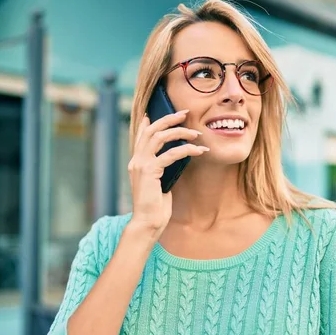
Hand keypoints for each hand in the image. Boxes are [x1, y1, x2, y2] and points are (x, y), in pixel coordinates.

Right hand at [127, 110, 207, 240]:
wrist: (148, 222)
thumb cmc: (156, 206)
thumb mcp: (159, 182)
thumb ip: (162, 167)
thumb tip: (176, 155)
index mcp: (137, 162)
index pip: (141, 135)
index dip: (149, 122)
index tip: (159, 111)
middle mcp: (136, 160)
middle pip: (152, 130)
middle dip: (169, 119)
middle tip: (185, 114)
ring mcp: (141, 165)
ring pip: (160, 137)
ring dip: (180, 132)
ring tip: (196, 133)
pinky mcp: (150, 172)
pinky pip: (171, 154)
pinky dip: (186, 150)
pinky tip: (198, 151)